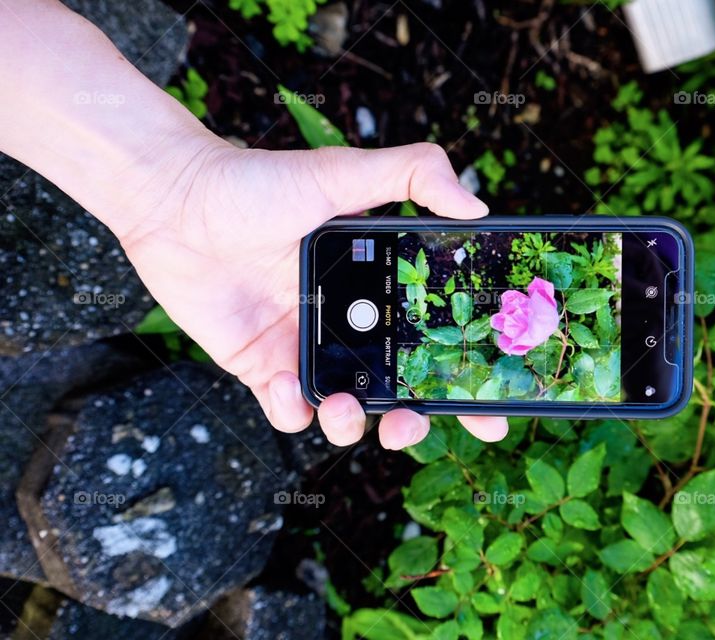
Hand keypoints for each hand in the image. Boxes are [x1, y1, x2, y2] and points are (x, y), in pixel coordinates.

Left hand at [115, 138, 508, 448]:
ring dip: (354, 425)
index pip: (432, 341)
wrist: (175, 201)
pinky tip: (286, 384)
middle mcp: (348, 324)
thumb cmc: (258, 183)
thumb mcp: (342, 172)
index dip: (464, 380)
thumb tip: (477, 203)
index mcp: (378, 287)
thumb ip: (412, 174)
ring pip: (346, 411)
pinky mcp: (261, 366)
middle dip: (413, 422)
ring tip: (348, 408)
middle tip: (412, 425)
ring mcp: (305, 348)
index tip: (490, 409)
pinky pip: (288, 410)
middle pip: (397, 391)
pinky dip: (295, 411)